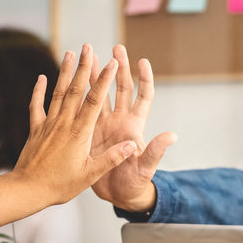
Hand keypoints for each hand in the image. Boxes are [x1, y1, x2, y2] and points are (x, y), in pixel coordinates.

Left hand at [0, 44, 136, 229]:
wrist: (28, 189)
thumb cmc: (61, 185)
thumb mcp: (90, 175)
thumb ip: (111, 158)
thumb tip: (132, 145)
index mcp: (80, 133)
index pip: (94, 101)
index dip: (103, 80)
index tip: (111, 62)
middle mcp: (64, 124)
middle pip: (75, 90)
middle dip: (83, 67)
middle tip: (87, 47)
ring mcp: (48, 124)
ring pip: (57, 93)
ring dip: (63, 72)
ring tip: (69, 52)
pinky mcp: (36, 130)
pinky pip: (37, 106)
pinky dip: (39, 91)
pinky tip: (41, 77)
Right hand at [89, 45, 176, 211]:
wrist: (117, 195)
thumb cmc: (135, 183)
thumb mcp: (146, 168)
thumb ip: (156, 151)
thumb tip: (172, 136)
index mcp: (135, 125)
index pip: (143, 96)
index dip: (144, 79)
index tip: (142, 61)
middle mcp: (120, 120)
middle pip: (121, 88)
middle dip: (119, 67)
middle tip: (115, 47)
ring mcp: (104, 124)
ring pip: (100, 93)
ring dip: (96, 75)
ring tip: (89, 55)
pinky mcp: (89, 131)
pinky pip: (83, 108)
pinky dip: (78, 95)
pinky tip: (70, 81)